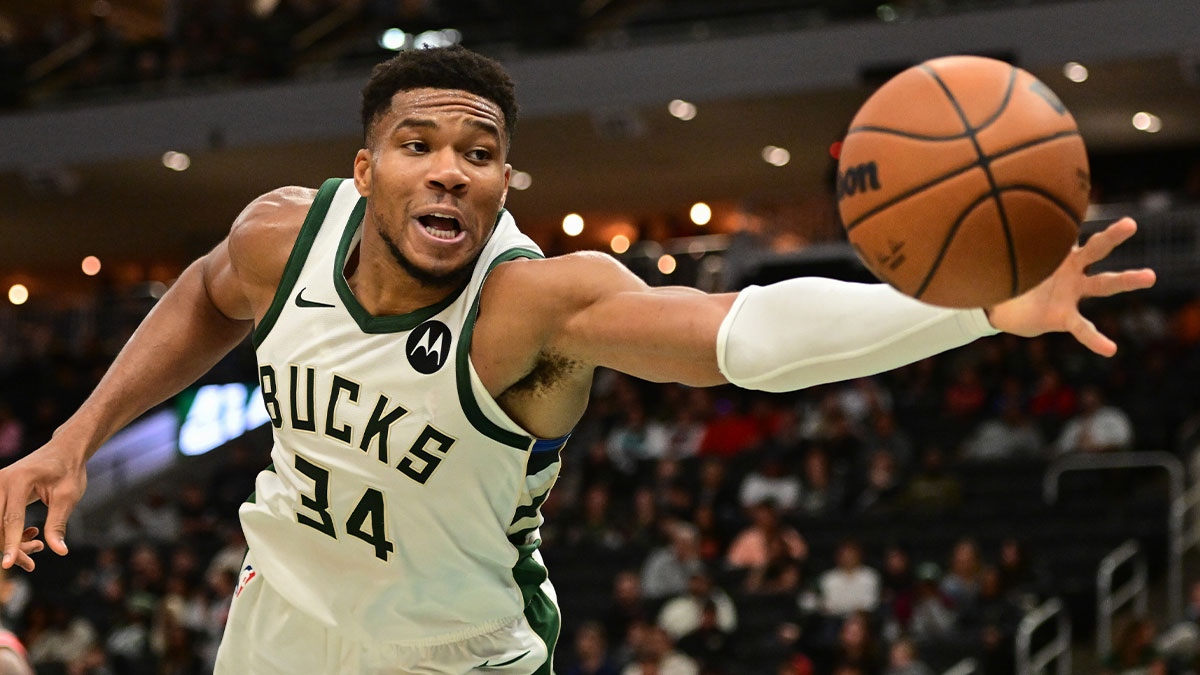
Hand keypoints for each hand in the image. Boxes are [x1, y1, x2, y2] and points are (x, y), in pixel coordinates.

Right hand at [0, 441, 86, 569]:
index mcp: (19, 480)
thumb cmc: (69, 471)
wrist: (63, 450)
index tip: (8, 565)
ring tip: (37, 544)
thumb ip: (58, 524)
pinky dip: (9, 532)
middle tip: (36, 554)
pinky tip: (30, 534)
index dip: (11, 544)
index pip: (11, 519)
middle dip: (12, 547)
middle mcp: (0, 481)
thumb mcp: (68, 497)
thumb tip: (59, 551)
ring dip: (11, 541)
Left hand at [986, 217, 1155, 355]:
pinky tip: (1110, 349)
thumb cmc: (1010, 275)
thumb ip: (998, 240)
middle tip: (1130, 224)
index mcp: (1056, 251)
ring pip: (1103, 284)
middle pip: (1095, 249)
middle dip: (1113, 236)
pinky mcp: (1064, 317)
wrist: (1004, 307)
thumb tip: (979, 215)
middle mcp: (1071, 269)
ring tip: (1150, 276)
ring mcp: (1072, 293)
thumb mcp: (1003, 256)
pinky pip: (1083, 328)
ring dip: (1126, 280)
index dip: (1069, 217)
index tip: (1076, 198)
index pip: (1066, 230)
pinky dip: (1095, 339)